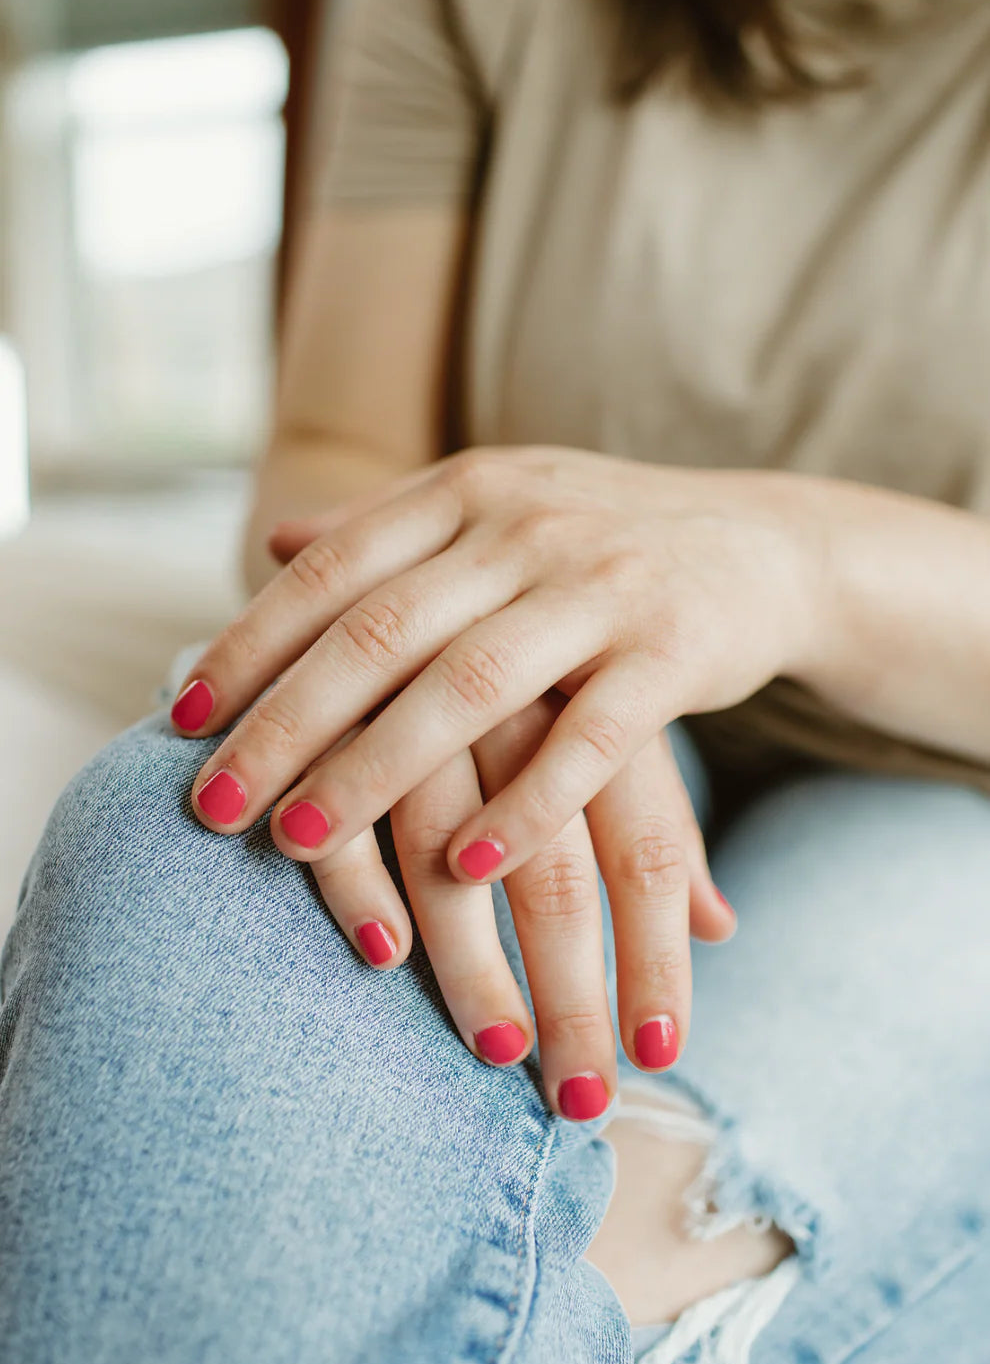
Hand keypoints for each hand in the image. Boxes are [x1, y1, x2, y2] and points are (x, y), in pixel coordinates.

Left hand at [170, 448, 818, 1089]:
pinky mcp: (674, 651)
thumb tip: (273, 542)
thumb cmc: (602, 543)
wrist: (766, 544)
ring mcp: (602, 585)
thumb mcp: (495, 511)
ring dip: (377, 771)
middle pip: (380, 633)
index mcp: (465, 493)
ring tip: (299, 845)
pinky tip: (471, 869)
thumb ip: (388, 531)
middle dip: (286, 723)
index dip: (250, 644)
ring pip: (470, 686)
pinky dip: (530, 805)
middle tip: (212, 806)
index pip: (333, 572)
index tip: (180, 721)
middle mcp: (523, 527)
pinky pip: (592, 739)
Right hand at [267, 679, 732, 1116]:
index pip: (647, 846)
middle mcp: (525, 697)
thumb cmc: (542, 653)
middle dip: (576, 994)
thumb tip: (723, 924)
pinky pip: (353, 814)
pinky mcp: (340, 705)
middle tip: (586, 1100)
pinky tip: (388, 957)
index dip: (656, 958)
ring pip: (459, 858)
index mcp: (596, 695)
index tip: (662, 1056)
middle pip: (567, 872)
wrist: (447, 527)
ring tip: (501, 1060)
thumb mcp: (604, 716)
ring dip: (478, 968)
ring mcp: (429, 699)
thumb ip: (648, 821)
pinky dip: (367, 884)